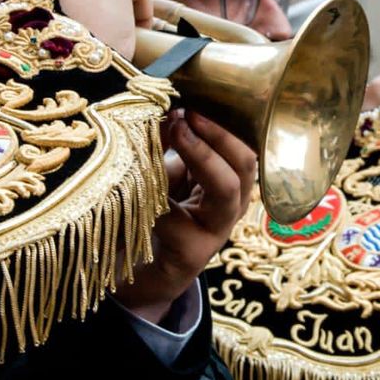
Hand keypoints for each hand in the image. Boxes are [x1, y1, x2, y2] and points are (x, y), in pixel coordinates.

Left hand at [0, 0, 152, 59]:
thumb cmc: (86, 63)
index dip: (135, 9)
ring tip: (32, 33)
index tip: (133, 30)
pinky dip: (0, 5)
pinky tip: (3, 29)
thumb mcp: (125, 53)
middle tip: (72, 34)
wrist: (33, 67)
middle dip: (76, 2)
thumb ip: (125, 36)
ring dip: (35, 0)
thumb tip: (116, 45)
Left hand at [115, 111, 256, 323]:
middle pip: (246, 167)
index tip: (192, 102)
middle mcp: (228, 208)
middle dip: (218, 137)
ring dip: (202, 158)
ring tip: (175, 136)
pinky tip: (136, 192)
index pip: (242, 149)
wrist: (133, 277)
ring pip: (228, 192)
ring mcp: (215, 234)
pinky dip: (157, 201)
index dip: (222, 124)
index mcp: (225, 185)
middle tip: (187, 115)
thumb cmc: (151, 220)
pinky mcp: (192, 257)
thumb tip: (163, 110)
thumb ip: (166, 147)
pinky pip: (179, 223)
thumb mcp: (162, 177)